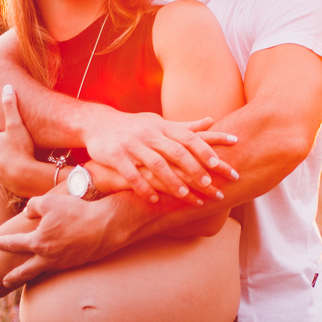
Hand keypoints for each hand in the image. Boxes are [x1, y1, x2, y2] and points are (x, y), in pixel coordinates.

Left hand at [0, 195, 103, 286]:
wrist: (105, 227)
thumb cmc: (76, 212)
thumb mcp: (49, 201)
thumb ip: (33, 206)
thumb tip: (27, 213)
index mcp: (38, 242)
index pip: (15, 244)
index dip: (4, 243)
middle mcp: (49, 257)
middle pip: (26, 271)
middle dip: (14, 277)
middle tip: (4, 282)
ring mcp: (64, 263)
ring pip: (44, 271)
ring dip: (34, 275)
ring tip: (29, 276)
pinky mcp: (78, 263)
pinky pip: (60, 268)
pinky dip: (52, 269)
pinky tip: (53, 266)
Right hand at [82, 112, 239, 202]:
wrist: (98, 123)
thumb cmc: (135, 126)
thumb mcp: (160, 123)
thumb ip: (186, 127)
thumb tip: (212, 121)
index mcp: (164, 127)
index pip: (191, 138)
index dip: (208, 151)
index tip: (224, 165)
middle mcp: (151, 134)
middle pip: (178, 152)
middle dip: (196, 170)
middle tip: (211, 187)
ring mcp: (133, 144)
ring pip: (156, 164)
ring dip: (172, 181)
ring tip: (186, 196)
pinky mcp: (115, 156)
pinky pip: (131, 174)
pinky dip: (143, 188)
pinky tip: (154, 200)